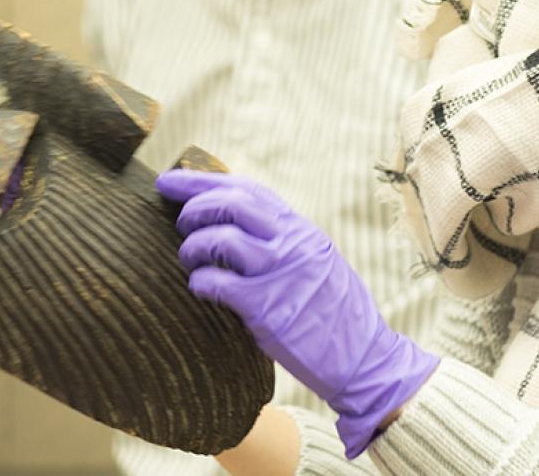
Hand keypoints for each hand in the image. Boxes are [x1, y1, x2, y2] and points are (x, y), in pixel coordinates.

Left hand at [157, 170, 438, 457]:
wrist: (365, 358)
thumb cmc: (335, 314)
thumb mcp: (317, 261)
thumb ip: (283, 241)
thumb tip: (235, 224)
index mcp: (301, 230)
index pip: (248, 189)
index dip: (204, 180)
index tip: (173, 179)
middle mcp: (293, 243)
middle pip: (232, 203)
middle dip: (194, 205)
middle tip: (177, 220)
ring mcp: (282, 274)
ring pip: (222, 239)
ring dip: (193, 246)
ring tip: (189, 259)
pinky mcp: (269, 309)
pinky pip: (220, 284)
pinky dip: (200, 282)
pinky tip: (199, 287)